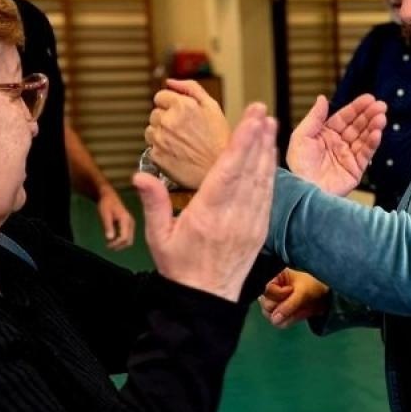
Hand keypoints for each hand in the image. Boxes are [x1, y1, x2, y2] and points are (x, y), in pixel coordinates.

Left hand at [96, 188, 135, 250]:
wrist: (109, 196)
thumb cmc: (106, 204)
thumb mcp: (105, 215)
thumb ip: (108, 226)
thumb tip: (110, 239)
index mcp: (126, 220)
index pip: (124, 237)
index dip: (116, 244)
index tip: (108, 245)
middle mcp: (131, 223)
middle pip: (128, 241)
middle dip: (119, 246)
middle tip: (109, 246)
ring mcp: (131, 224)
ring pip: (129, 240)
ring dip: (120, 244)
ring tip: (110, 243)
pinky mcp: (129, 224)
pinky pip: (127, 236)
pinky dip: (120, 240)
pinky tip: (112, 238)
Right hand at [133, 102, 274, 301]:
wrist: (206, 301)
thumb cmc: (178, 268)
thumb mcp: (158, 238)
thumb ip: (153, 203)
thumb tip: (140, 174)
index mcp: (208, 216)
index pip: (228, 172)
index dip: (242, 142)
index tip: (251, 119)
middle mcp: (234, 218)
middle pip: (249, 170)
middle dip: (257, 138)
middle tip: (261, 110)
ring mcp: (250, 224)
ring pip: (262, 181)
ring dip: (267, 151)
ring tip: (269, 124)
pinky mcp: (259, 231)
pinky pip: (267, 196)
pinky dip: (270, 173)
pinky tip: (270, 155)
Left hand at [145, 78, 230, 189]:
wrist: (220, 172)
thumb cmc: (220, 141)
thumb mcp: (213, 107)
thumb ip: (190, 88)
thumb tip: (170, 82)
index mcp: (181, 105)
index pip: (160, 96)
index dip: (170, 105)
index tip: (179, 114)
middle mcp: (168, 121)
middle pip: (155, 114)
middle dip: (166, 119)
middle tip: (183, 131)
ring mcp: (160, 139)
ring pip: (150, 131)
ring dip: (161, 135)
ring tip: (180, 143)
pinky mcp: (156, 156)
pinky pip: (151, 148)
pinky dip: (161, 150)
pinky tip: (176, 154)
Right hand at [259, 269, 330, 329]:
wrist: (323, 295)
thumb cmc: (312, 286)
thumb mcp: (302, 293)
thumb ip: (288, 305)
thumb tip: (274, 319)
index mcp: (275, 279)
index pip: (267, 291)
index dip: (279, 294)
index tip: (291, 290)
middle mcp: (271, 292)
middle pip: (267, 306)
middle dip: (283, 306)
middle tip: (297, 300)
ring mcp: (274, 304)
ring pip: (271, 316)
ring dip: (287, 315)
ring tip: (300, 307)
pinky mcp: (280, 314)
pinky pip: (279, 323)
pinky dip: (290, 320)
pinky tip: (299, 312)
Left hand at [287, 93, 385, 196]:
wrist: (303, 191)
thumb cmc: (298, 166)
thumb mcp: (301, 137)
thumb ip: (314, 117)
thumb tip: (322, 98)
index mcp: (325, 135)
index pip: (344, 118)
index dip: (356, 108)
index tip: (369, 99)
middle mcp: (338, 145)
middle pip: (357, 126)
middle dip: (369, 115)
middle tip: (381, 106)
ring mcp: (347, 157)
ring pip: (364, 138)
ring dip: (374, 127)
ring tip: (381, 118)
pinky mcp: (355, 170)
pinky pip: (366, 154)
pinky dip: (372, 143)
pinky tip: (377, 133)